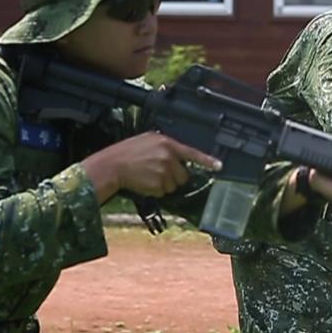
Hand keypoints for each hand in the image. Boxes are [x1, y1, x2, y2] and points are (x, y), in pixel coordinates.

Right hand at [82, 132, 220, 201]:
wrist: (112, 165)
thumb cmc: (127, 152)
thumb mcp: (148, 140)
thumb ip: (165, 146)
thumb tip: (178, 155)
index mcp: (167, 144)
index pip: (192, 153)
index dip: (207, 160)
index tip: (219, 166)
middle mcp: (168, 157)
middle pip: (183, 174)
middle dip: (173, 176)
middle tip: (156, 171)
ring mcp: (164, 172)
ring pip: (173, 185)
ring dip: (164, 184)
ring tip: (148, 175)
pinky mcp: (157, 184)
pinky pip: (163, 192)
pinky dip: (155, 190)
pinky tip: (144, 182)